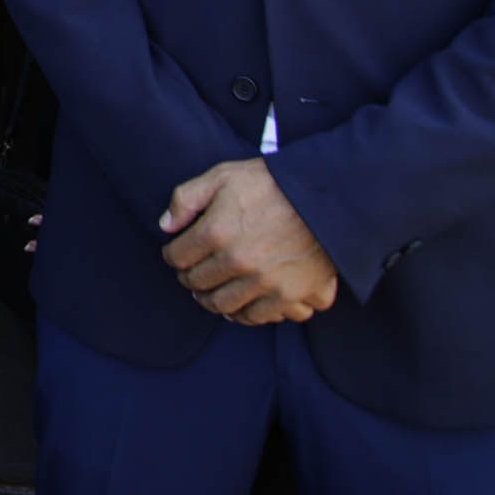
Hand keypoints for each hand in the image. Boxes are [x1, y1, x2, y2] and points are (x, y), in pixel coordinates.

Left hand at [160, 159, 338, 323]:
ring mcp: (269, 283)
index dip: (173, 254)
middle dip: (191, 280)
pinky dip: (255, 313)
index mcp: (216, 233)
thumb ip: (186, 198)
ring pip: (228, 308)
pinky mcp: (297, 295)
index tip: (177, 252)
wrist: (328, 194)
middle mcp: (240, 264)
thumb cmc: (273, 182)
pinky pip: (267, 318)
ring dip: (217, 302)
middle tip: (193, 274)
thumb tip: (166, 226)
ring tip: (216, 292)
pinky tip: (250, 302)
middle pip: (199, 286)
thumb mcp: (222, 176)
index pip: (177, 258)